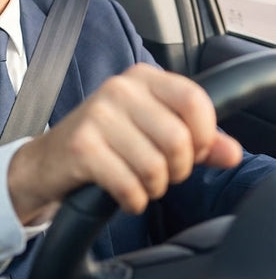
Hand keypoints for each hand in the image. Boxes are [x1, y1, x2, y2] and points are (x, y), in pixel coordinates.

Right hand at [8, 63, 241, 222]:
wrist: (47, 160)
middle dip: (177, 170)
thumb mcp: (152, 132)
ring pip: (155, 167)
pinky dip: (134, 200)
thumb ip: (198, 140)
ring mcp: (96, 116)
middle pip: (178, 140)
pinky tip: (125, 196)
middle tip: (161, 174)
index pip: (194, 100)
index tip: (191, 151)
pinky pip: (129, 185)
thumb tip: (230, 153)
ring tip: (140, 184)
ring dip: (154, 188)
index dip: (203, 136)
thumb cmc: (105, 143)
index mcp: (141, 78)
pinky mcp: (81, 147)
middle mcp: (118, 89)